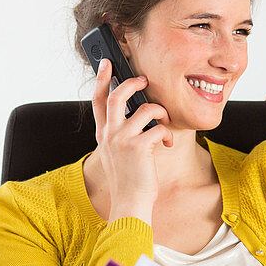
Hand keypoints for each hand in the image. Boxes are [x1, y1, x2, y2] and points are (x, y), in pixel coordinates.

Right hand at [91, 58, 172, 223]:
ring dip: (160, 112)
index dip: (101, 80)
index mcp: (103, 134)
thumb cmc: (128, 180)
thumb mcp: (117, 154)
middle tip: (144, 80)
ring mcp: (122, 140)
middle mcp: (110, 134)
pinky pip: (158, 128)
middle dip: (132, 82)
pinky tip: (167, 144)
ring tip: (165, 121)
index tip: (106, 64)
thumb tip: (137, 114)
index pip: (98, 101)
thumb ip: (120, 134)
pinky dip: (167, 134)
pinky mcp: (139, 147)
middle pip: (117, 96)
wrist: (129, 202)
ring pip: (145, 109)